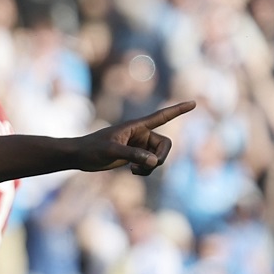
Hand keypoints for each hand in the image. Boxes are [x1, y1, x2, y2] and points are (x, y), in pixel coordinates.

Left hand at [74, 100, 194, 175]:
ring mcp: (139, 145)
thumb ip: (132, 154)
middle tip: (148, 166)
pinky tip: (132, 171)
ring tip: (134, 170)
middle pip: (165, 145)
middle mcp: (141, 134)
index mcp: (136, 126)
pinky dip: (146, 170)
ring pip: (159, 157)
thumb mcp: (110, 151)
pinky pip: (151, 164)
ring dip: (151, 167)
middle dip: (161, 157)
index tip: (193, 102)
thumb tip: (153, 162)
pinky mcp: (135, 155)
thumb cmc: (91, 149)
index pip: (161, 116)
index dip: (178, 110)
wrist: (79, 156)